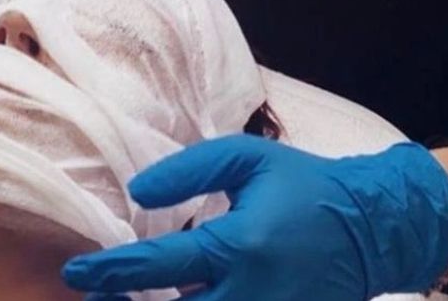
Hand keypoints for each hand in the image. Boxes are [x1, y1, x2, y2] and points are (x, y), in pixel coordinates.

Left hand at [63, 135, 447, 299]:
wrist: (372, 229)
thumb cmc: (304, 187)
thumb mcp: (249, 159)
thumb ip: (191, 170)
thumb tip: (138, 194)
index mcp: (240, 245)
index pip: (159, 266)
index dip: (110, 271)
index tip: (75, 271)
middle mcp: (250, 294)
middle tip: (96, 297)